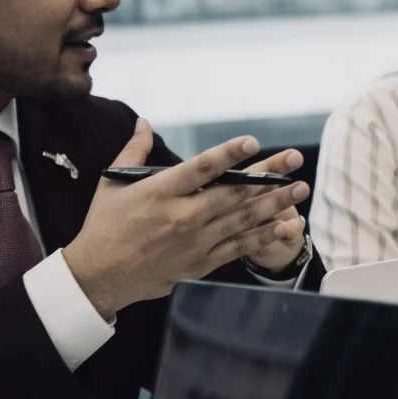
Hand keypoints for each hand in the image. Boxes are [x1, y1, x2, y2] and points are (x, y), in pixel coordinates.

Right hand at [64, 119, 309, 317]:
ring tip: (301, 189)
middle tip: (295, 160)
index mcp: (161, 192)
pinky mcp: (200, 263)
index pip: (202, 168)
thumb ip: (134, 150)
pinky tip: (286, 225)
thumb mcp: (112, 183)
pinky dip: (264, 236)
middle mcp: (182, 216)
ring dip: (275, 203)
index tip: (252, 143)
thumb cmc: (104, 226)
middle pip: (233, 192)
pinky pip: (239, 247)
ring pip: (242, 219)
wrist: (97, 276)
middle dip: (269, 175)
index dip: (229, 154)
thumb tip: (144, 122)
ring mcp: (194, 242)